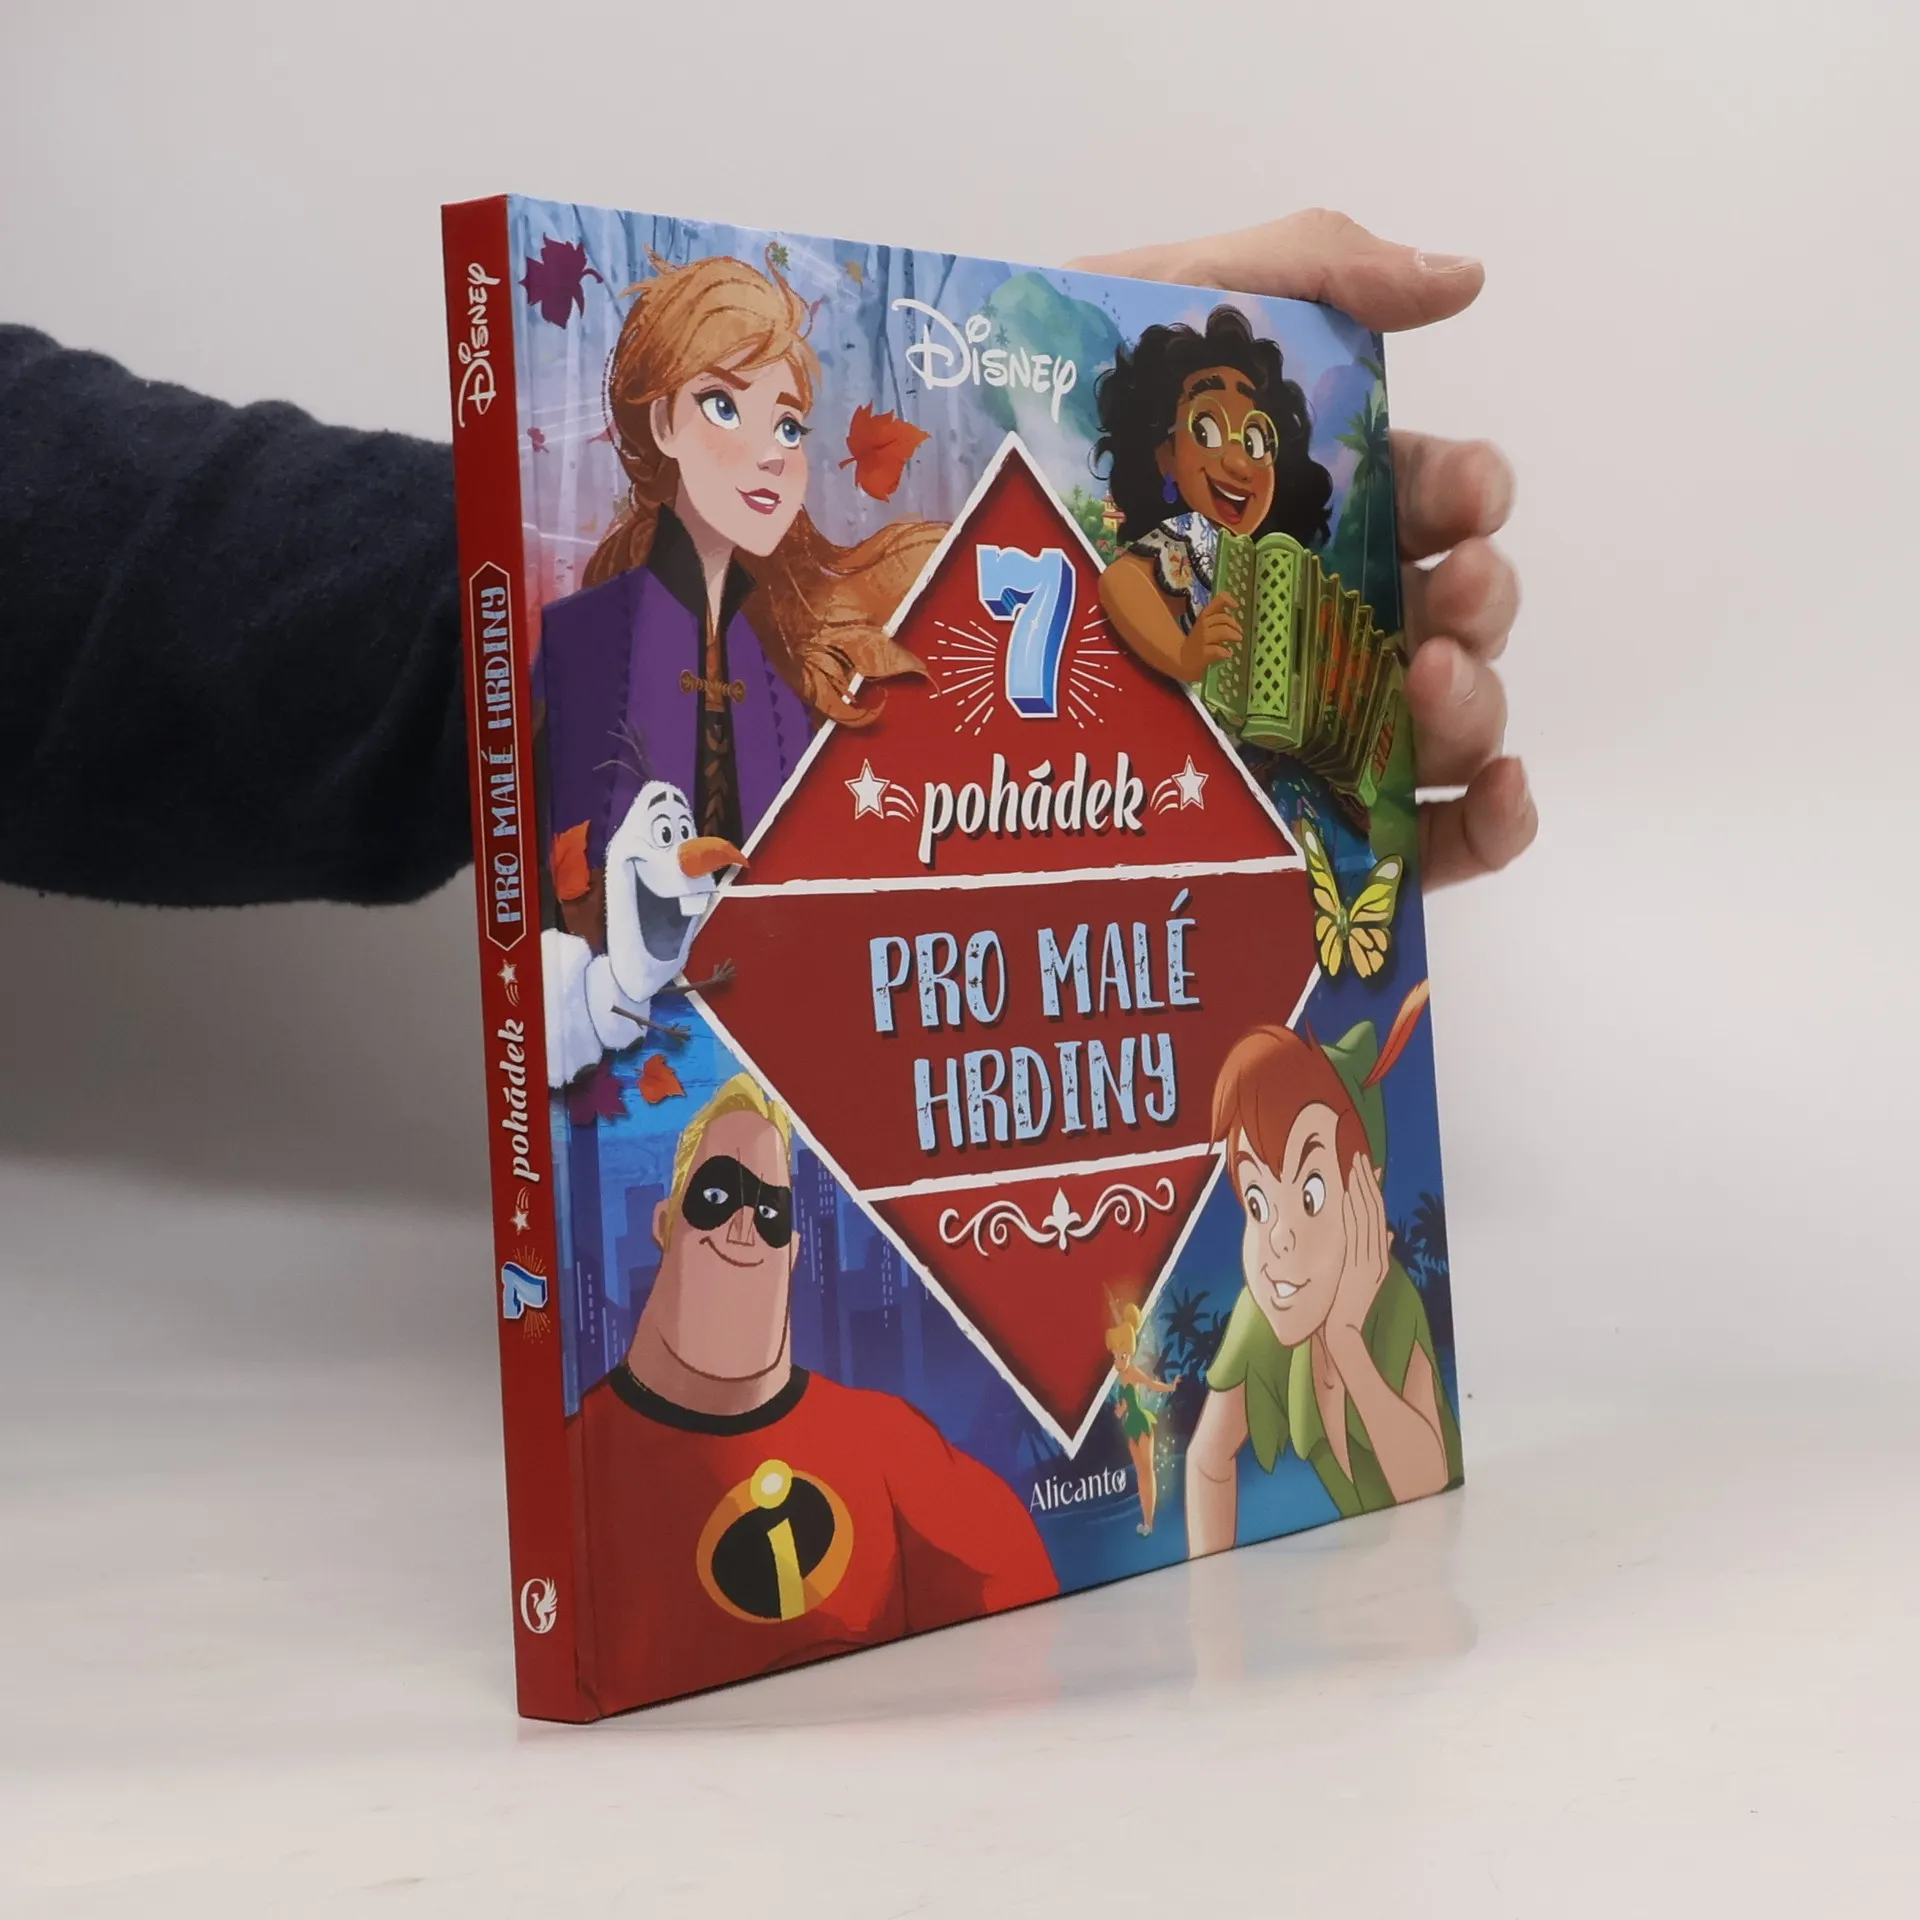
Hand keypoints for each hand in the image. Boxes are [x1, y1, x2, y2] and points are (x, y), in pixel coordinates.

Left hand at [1068, 211, 1535, 887]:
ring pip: (1435, 728)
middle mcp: (1296, 614)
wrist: (887, 537)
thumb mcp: (1154, 305)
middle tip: (1448, 598)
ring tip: (1432, 681)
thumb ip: (1306, 272)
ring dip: (1478, 705)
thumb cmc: (1012, 419)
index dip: (1468, 495)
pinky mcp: (1262, 819)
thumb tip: (1460, 279)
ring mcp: (1281, 721)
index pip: (1423, 499)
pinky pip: (1403, 839)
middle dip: (1478, 602)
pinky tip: (1492, 795)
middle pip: (1445, 617)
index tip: (1465, 498)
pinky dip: (1480, 824)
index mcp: (1289, 504)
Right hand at [1188, 593, 1241, 672]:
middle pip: (1223, 618)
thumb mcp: (1207, 625)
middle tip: (1239, 633)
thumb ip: (1220, 617)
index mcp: (1205, 614)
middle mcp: (1203, 624)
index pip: (1218, 600)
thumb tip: (1235, 615)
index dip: (1228, 601)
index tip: (1236, 606)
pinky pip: (1217, 650)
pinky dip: (1225, 652)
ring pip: (1222, 631)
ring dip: (1233, 635)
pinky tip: (1228, 654)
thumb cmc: (1199, 640)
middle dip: (1234, 625)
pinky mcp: (1203, 654)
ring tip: (1238, 639)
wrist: (1183, 659)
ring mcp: (1202, 639)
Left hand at [1329, 1152, 1391, 1342]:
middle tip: (1360, 1155)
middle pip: (1374, 1211)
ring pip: (1367, 1217)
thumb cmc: (1346, 1306)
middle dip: (1367, 1181)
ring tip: (1354, 1164)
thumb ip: (1376, 1254)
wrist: (1344, 1330)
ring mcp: (1369, 1261)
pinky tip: (1348, 1193)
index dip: (1373, 1190)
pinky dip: (1354, 1210)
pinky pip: (1356, 1232)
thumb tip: (1388, 1233)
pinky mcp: (1358, 1266)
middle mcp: (1377, 1256)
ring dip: (1360, 1189)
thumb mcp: (1365, 1278)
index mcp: (1379, 1258)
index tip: (1369, 1168)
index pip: (1377, 1216)